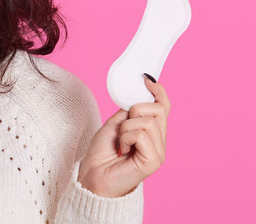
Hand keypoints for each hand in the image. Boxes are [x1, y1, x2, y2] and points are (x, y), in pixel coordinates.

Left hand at [78, 75, 169, 196]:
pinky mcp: (154, 160)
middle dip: (134, 112)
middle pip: (157, 109)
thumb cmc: (101, 154)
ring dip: (126, 128)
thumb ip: (130, 111)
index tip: (145, 79)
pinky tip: (122, 151)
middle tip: (122, 129)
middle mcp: (159, 141)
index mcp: (151, 132)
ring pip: (148, 121)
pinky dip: (126, 138)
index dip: (157, 91)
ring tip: (120, 143)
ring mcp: (159, 151)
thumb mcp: (115, 124)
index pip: (163, 106)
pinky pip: (142, 134)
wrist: (92, 177)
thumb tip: (140, 92)